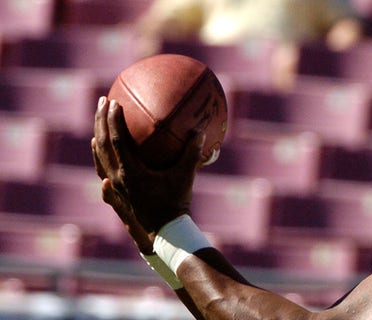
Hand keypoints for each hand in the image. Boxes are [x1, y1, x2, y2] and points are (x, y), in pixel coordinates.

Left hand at [92, 96, 203, 232]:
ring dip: (98, 136)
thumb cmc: (176, 203)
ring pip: (99, 156)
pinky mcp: (117, 192)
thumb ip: (192, 153)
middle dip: (101, 120)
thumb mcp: (186, 177)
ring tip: (99, 121)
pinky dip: (100, 155)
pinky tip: (100, 148)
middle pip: (103, 144)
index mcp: (131, 172)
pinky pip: (103, 169)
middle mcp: (117, 178)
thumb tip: (199, 131)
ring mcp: (115, 186)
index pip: (117, 141)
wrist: (164, 231)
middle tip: (103, 101)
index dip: (114, 120)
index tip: (114, 102)